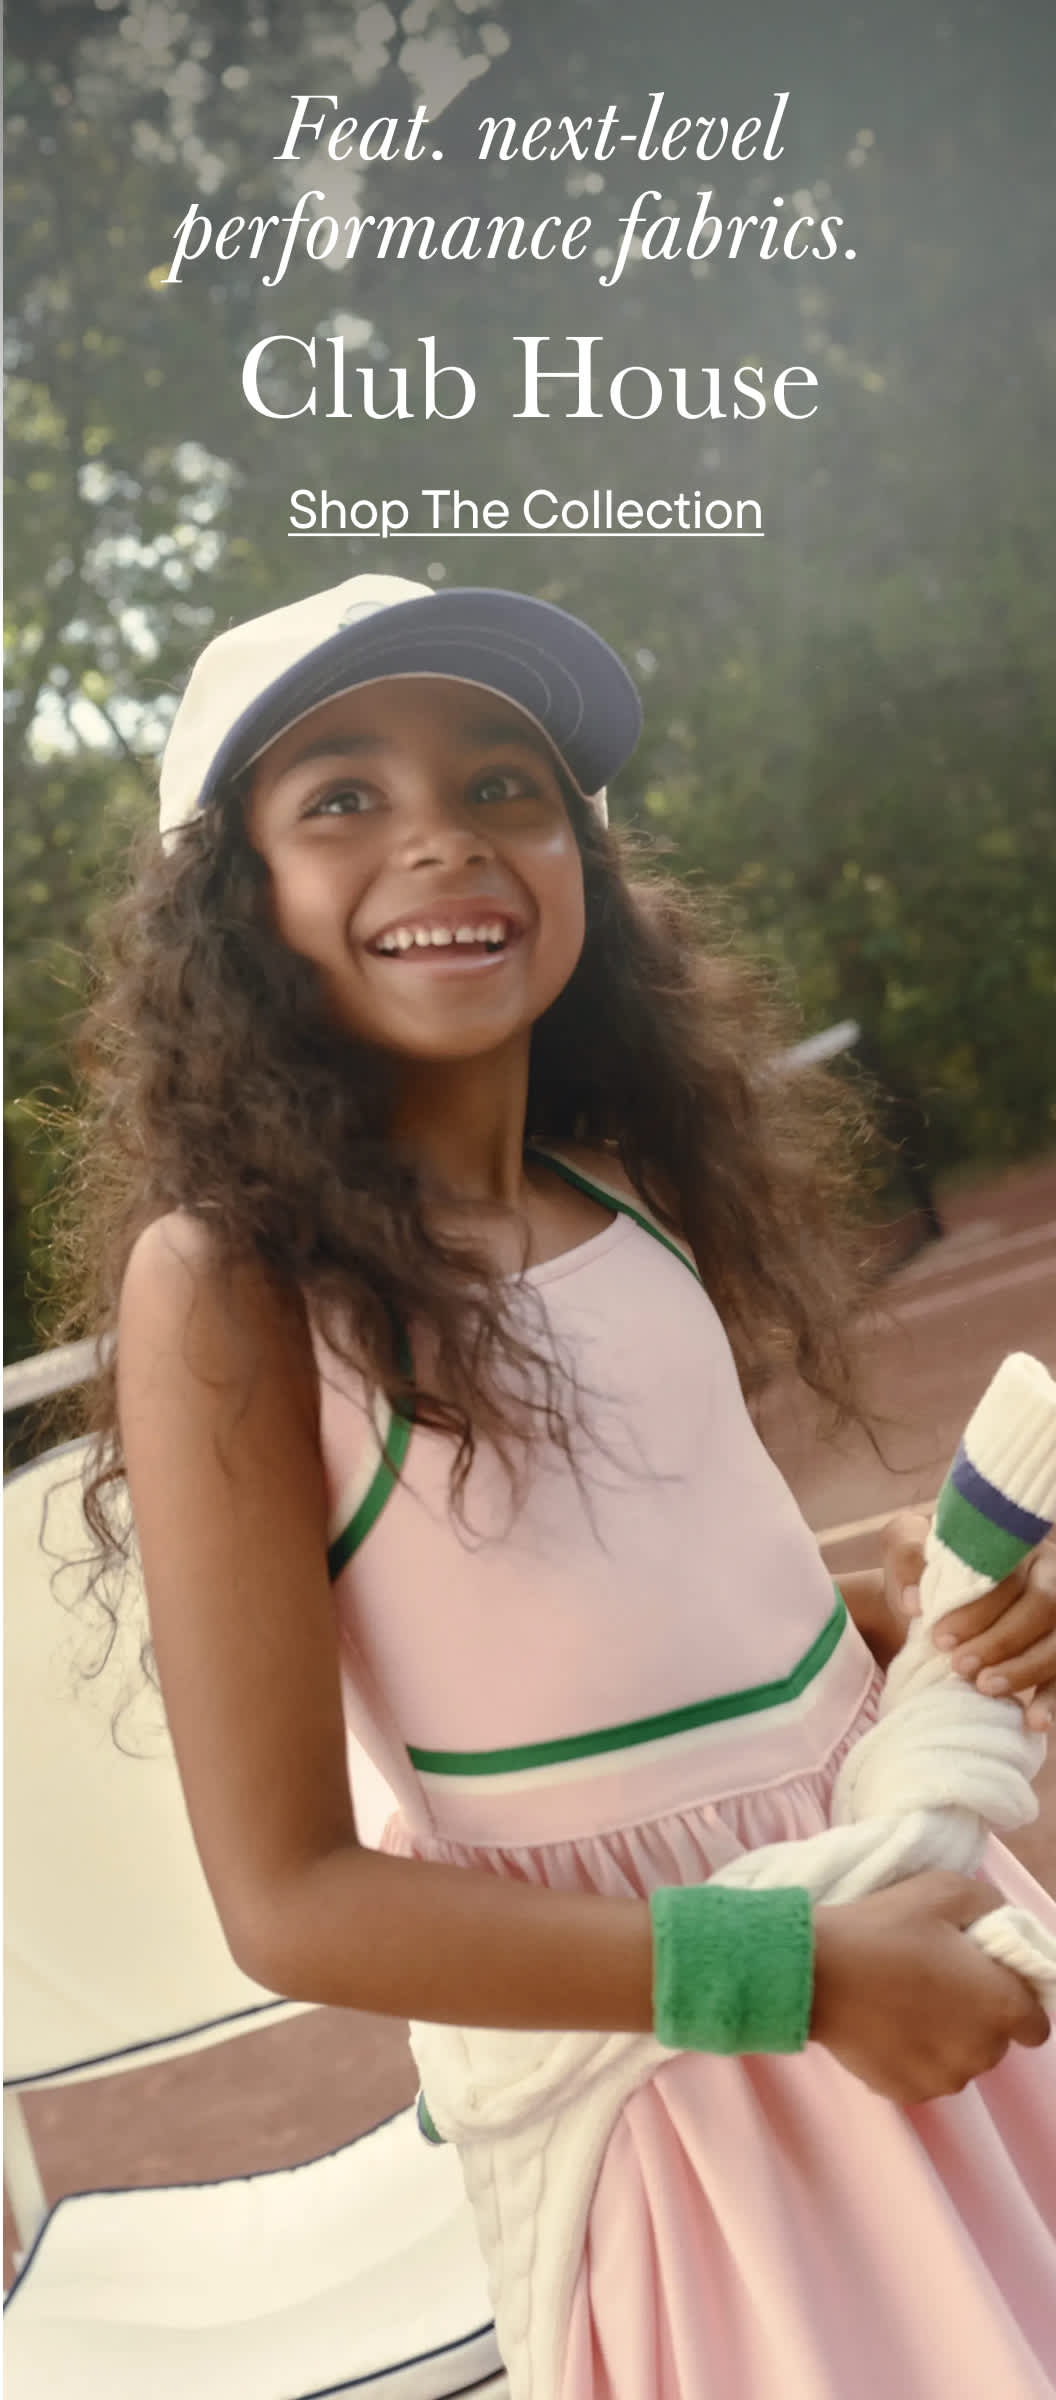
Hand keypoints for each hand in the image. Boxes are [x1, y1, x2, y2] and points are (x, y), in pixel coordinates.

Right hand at [811, 1871, 1050, 2102]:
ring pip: (958, 2060)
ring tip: (906, 2002)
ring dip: (946, 2038)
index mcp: (999, 2006)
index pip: (1036, 2024)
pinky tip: (886, 2024)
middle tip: (937, 1980)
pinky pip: (924, 2074)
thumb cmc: (884, 1930)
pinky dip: (913, 2055)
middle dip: (976, 2015)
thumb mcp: (942, 1891)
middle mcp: (980, 2053)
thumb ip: (987, 1904)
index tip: (986, 1980)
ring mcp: (942, 2078)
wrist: (815, 1973)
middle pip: (995, 2041)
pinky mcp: (906, 2093)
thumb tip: (997, 1920)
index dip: (1016, 1999)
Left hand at [884, 1512, 1055, 1732]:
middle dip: (1001, 1640)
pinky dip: (1052, 1701)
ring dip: (1025, 1669)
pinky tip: (1034, 1721)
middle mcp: (1047, 1574)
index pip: (1009, 1572)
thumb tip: (913, 1599)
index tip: (939, 1637)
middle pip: (1044, 1605)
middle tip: (960, 1666)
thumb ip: (906, 1556)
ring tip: (985, 1688)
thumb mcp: (906, 1547)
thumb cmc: (922, 1572)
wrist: (930, 1602)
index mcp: (1013, 1545)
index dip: (978, 1608)